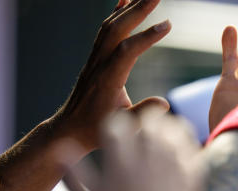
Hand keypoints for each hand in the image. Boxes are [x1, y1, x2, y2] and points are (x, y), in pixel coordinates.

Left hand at [54, 0, 171, 152]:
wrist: (70, 127)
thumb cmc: (97, 129)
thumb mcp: (123, 127)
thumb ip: (143, 113)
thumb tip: (165, 103)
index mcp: (108, 79)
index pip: (127, 51)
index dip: (146, 37)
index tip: (167, 25)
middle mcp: (99, 64)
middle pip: (117, 29)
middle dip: (138, 10)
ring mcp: (95, 58)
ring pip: (110, 25)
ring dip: (128, 7)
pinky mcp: (95, 57)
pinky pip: (105, 30)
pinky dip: (115, 13)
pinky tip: (124, 1)